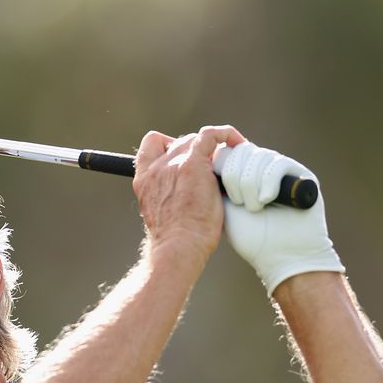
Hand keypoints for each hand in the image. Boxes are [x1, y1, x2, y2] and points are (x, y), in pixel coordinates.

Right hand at [133, 126, 245, 264]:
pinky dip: (226, 135)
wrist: (177, 248)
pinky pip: (211, 135)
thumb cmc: (176, 242)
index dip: (169, 146)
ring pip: (195, 140)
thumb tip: (190, 194)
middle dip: (195, 152)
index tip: (183, 158)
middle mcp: (156, 168)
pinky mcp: (193, 163)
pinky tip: (237, 143)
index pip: (152, 146)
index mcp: (144, 181)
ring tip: (225, 166)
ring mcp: (173, 164)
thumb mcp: (163, 215)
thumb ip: (170, 197)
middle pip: (178, 143)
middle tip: (212, 171)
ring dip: (210, 149)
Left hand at [214, 142, 344, 295]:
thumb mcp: (225, 207)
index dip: (223, 167)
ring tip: (254, 209)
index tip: (223, 193)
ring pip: (259, 156)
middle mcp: (264, 168)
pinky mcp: (302, 175)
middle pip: (242, 151)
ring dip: (251, 185)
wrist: (281, 257)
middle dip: (235, 177)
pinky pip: (279, 164)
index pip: (229, 151)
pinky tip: (266, 200)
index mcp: (244, 174)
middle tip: (238, 203)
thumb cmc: (251, 237)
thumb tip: (207, 159)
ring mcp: (283, 170)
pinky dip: (268, 182)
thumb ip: (217, 183)